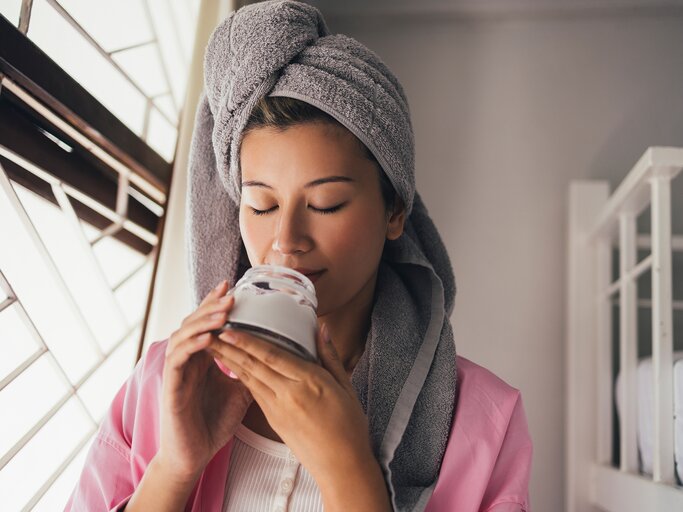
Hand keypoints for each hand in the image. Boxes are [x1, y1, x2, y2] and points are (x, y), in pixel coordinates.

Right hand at [156, 280, 253, 482]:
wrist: (194, 455)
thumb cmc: (214, 423)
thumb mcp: (240, 392)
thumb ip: (250, 371)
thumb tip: (275, 356)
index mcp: (203, 358)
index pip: (207, 323)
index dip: (217, 304)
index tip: (234, 285)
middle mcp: (188, 360)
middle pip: (194, 322)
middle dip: (211, 306)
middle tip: (230, 292)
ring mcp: (177, 372)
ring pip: (183, 335)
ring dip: (203, 321)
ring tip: (223, 310)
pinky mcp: (170, 387)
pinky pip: (177, 360)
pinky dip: (192, 346)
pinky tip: (208, 338)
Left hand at [208, 324, 375, 482]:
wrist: (341, 468)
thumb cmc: (349, 426)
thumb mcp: (346, 387)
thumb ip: (329, 356)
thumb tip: (320, 329)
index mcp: (309, 382)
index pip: (272, 356)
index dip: (248, 342)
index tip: (229, 329)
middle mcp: (289, 394)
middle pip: (254, 366)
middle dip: (229, 348)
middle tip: (209, 331)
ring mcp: (278, 409)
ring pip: (249, 379)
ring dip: (229, 361)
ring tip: (213, 346)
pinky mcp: (273, 421)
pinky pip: (255, 392)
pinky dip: (242, 377)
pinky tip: (232, 367)